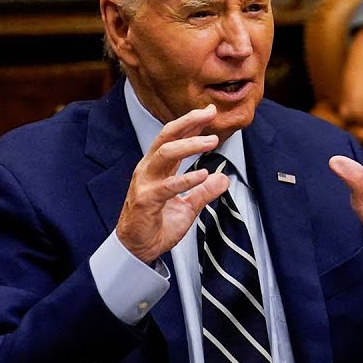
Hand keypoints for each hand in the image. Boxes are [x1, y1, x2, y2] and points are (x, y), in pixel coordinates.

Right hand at [116, 105, 229, 264]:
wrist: (139, 250)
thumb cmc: (156, 225)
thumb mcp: (188, 207)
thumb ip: (204, 191)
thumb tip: (223, 179)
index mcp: (157, 168)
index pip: (173, 138)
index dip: (191, 123)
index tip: (209, 112)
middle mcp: (149, 170)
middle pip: (166, 136)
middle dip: (188, 122)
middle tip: (208, 114)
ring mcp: (145, 183)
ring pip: (165, 154)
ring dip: (190, 145)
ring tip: (211, 141)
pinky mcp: (146, 200)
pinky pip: (167, 186)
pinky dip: (186, 179)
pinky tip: (203, 174)